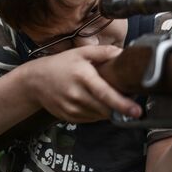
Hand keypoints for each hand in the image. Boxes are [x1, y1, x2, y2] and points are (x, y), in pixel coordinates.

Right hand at [24, 45, 141, 122]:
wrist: (34, 81)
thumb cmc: (60, 65)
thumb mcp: (80, 53)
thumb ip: (103, 52)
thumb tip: (123, 53)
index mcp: (82, 77)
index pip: (105, 94)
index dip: (122, 104)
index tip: (136, 110)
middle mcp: (76, 95)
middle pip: (105, 109)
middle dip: (121, 108)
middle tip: (132, 104)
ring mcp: (72, 108)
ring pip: (100, 116)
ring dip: (110, 110)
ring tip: (112, 99)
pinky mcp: (69, 117)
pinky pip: (91, 119)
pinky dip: (99, 113)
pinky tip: (96, 102)